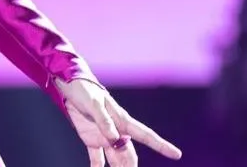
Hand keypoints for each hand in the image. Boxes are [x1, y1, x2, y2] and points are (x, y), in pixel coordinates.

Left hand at [57, 78, 181, 165]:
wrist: (70, 87)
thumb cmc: (86, 91)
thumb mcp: (94, 104)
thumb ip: (104, 121)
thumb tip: (115, 139)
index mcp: (122, 120)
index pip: (145, 135)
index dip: (161, 145)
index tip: (176, 154)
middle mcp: (117, 131)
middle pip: (129, 154)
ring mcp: (104, 136)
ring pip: (116, 158)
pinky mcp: (91, 139)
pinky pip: (97, 157)